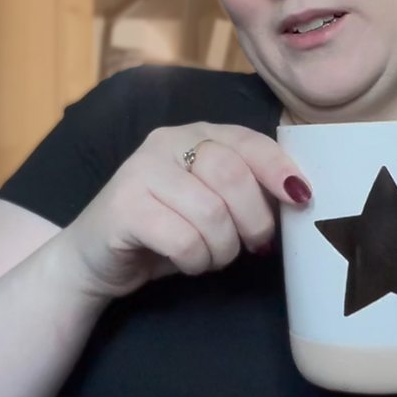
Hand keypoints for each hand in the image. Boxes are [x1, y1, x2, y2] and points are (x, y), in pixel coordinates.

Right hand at [58, 122, 310, 299]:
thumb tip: (296, 196)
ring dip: (222, 249)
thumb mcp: (210, 202)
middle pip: (231, 174)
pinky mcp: (123, 206)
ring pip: (210, 212)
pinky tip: (185, 262)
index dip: (278, 168)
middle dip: (253, 219)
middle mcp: (166, 142)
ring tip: (210, 257)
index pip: (246, 140)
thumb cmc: (164, 230)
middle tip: (253, 245)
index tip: (301, 198)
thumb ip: (244, 189)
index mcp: (194, 134)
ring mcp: (140, 171)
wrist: (94, 258)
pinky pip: (183, 239)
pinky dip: (195, 261)